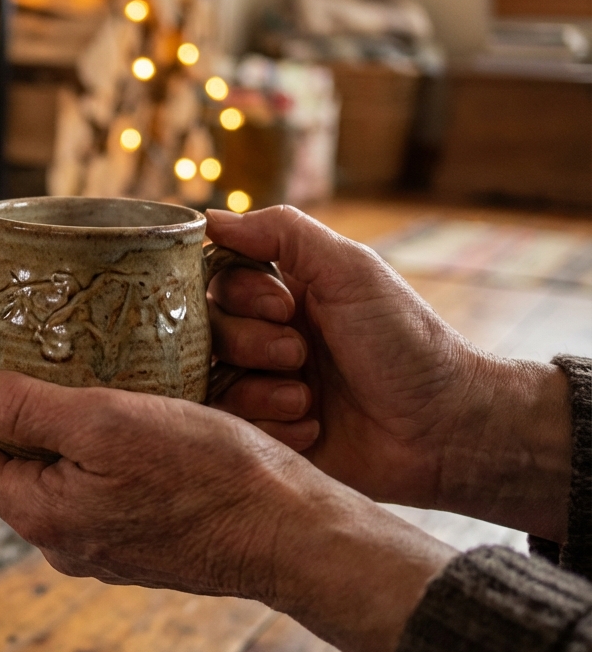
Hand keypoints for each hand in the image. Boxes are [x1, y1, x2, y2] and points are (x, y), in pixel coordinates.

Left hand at [0, 365, 454, 651]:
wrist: (292, 532)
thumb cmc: (207, 473)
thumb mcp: (107, 424)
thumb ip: (25, 410)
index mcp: (42, 517)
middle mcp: (64, 540)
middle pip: (2, 468)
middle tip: (12, 355)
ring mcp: (102, 542)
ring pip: (50, 474)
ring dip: (45, 425)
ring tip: (63, 373)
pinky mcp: (138, 537)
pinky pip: (91, 485)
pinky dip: (86, 445)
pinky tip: (114, 409)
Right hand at [206, 206, 572, 540]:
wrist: (445, 426)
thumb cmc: (406, 340)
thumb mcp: (349, 270)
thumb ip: (280, 232)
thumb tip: (207, 216)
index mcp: (284, 293)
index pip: (218, 279)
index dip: (239, 293)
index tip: (283, 305)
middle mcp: (267, 336)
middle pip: (207, 331)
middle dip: (251, 344)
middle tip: (300, 354)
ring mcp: (266, 387)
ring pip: (212, 381)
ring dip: (259, 389)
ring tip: (307, 398)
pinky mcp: (269, 435)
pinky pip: (233, 428)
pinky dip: (272, 426)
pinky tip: (312, 426)